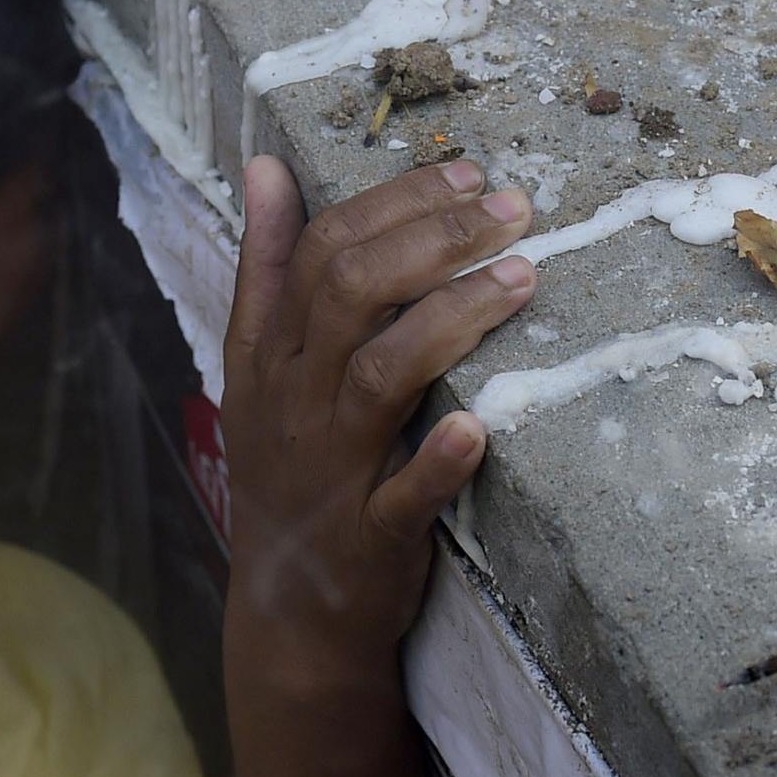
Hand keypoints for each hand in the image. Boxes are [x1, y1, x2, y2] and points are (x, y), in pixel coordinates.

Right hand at [221, 157, 534, 682]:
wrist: (288, 610)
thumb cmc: (286, 465)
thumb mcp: (256, 364)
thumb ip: (267, 264)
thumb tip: (265, 166)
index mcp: (271, 354)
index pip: (321, 253)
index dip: (393, 205)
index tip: (465, 172)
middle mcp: (296, 401)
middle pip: (352, 297)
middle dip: (433, 240)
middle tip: (510, 207)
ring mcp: (333, 470)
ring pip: (381, 377)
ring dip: (450, 320)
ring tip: (521, 276)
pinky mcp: (374, 537)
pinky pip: (402, 497)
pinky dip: (438, 463)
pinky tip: (480, 427)